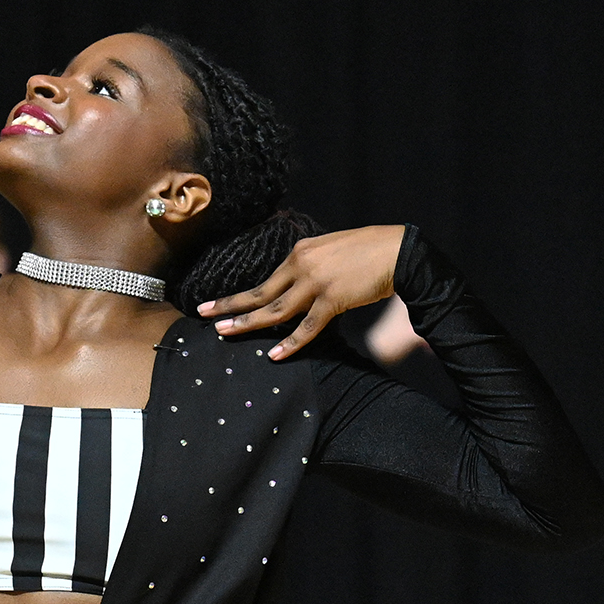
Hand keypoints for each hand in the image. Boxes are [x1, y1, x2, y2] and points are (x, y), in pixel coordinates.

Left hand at [198, 224, 405, 358]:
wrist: (398, 251)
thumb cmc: (368, 252)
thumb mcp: (330, 250)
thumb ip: (310, 264)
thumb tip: (296, 284)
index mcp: (300, 251)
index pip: (267, 278)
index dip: (244, 293)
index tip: (222, 302)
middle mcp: (302, 264)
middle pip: (260, 291)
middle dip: (230, 305)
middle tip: (205, 315)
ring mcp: (316, 283)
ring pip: (275, 310)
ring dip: (248, 322)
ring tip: (225, 332)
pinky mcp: (332, 300)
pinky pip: (306, 327)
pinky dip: (290, 343)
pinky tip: (274, 354)